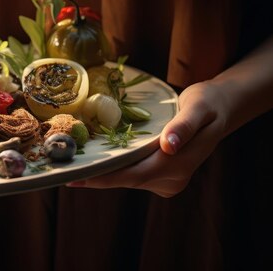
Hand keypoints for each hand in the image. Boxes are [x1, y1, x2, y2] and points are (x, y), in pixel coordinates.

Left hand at [67, 81, 227, 197]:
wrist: (220, 108)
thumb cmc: (208, 102)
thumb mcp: (199, 106)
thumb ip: (184, 126)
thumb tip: (169, 146)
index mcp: (180, 164)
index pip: (135, 175)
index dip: (105, 177)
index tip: (78, 178)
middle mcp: (173, 179)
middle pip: (126, 180)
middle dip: (95, 178)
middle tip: (63, 173)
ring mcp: (168, 181)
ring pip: (127, 179)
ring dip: (101, 174)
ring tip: (70, 167)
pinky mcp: (161, 177)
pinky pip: (131, 174)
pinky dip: (112, 169)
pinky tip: (90, 163)